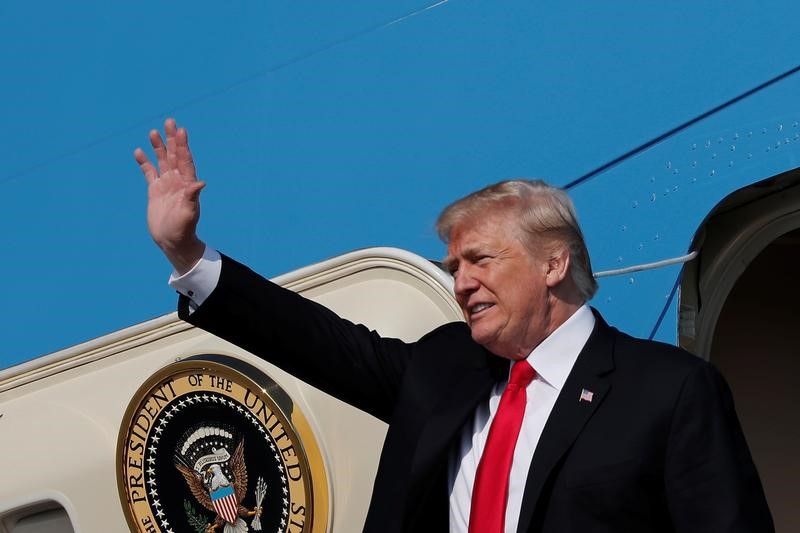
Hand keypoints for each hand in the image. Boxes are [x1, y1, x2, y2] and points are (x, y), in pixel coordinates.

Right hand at [135, 118, 205, 274]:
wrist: (172, 241)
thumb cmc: (183, 229)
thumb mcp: (189, 213)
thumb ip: (192, 197)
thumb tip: (201, 183)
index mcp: (187, 184)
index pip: (185, 160)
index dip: (183, 145)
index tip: (181, 130)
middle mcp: (178, 181)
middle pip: (175, 155)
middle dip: (172, 139)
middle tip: (170, 121)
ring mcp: (166, 185)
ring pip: (162, 161)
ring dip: (158, 147)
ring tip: (153, 132)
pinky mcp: (155, 191)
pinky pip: (149, 173)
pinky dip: (144, 162)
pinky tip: (139, 152)